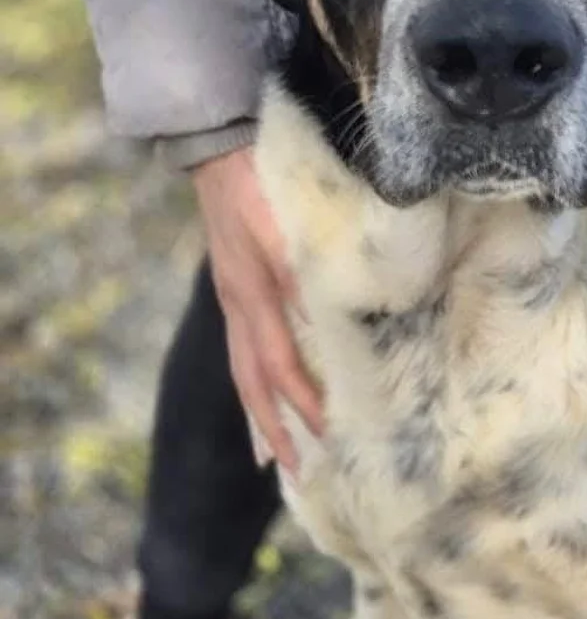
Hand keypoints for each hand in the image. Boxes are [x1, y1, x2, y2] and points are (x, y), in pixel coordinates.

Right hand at [194, 147, 322, 472]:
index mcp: (254, 295)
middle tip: (296, 471)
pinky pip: (242, 352)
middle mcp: (239, 307)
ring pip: (244, 372)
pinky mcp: (233, 292)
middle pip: (253, 382)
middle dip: (275, 428)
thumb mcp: (284, 224)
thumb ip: (308, 269)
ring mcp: (232, 302)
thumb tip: (337, 315)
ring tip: (275, 456)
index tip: (330, 432)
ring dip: (260, 416)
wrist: (217, 147)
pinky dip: (254, 385)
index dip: (304, 402)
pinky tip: (264, 400)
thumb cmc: (258, 182)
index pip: (281, 364)